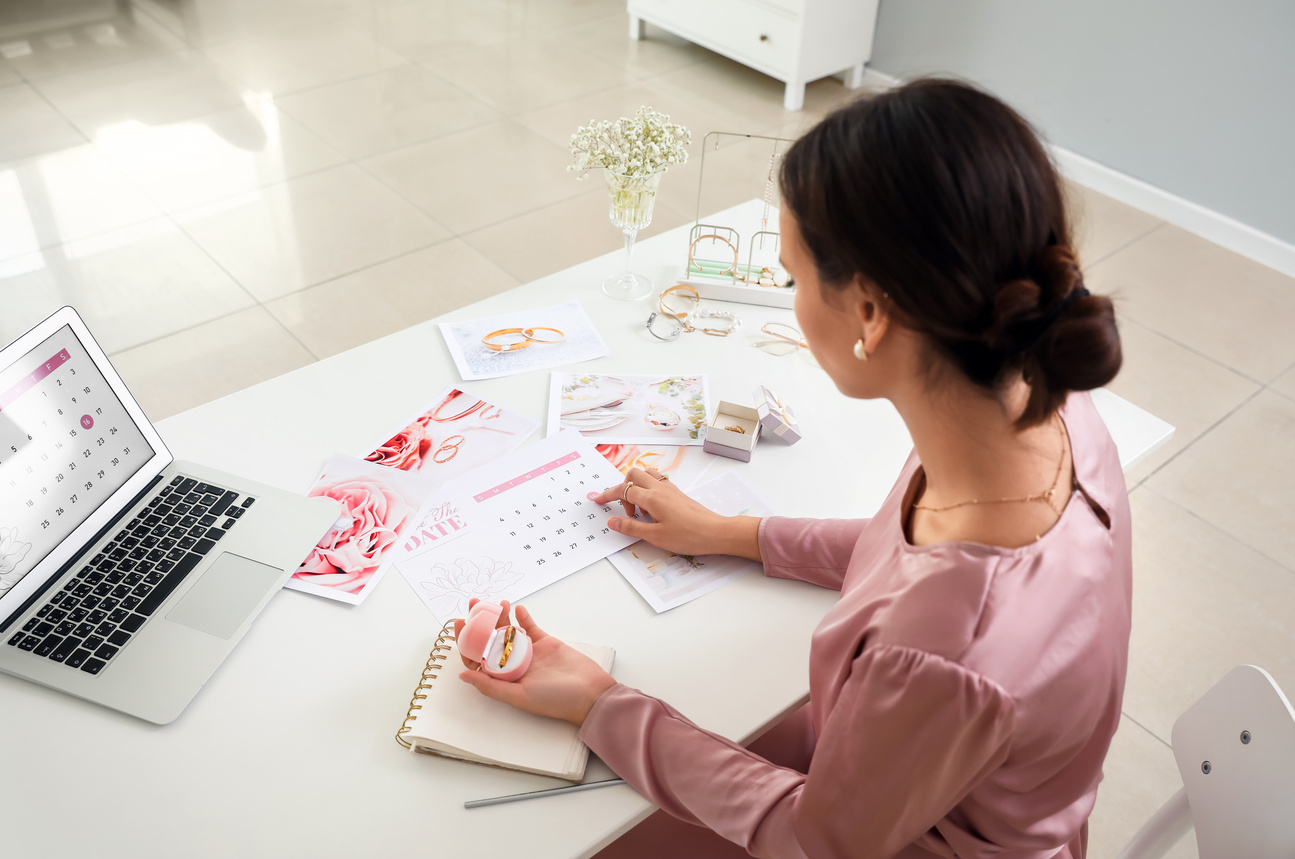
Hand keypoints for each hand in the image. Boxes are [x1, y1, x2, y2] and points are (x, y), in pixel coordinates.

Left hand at [458, 605, 615, 725]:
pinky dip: (523, 617)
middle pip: (489, 639)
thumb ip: (491, 687)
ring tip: (498, 602)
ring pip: (508, 631)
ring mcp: (528, 652)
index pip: (477, 657)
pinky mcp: (544, 642)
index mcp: (503, 679)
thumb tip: (463, 676)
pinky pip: (530, 627)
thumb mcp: (519, 697)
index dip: (466, 640)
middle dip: (480, 621)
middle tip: (474, 602)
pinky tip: (517, 607)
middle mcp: (512, 664)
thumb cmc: (556, 701)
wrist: (589, 692)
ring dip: (501, 616)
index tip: (462, 622)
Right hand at [591, 467, 761, 560]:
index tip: (597, 500)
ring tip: (639, 510)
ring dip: (636, 486)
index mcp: (652, 497)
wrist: (715, 532)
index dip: (608, 495)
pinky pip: (657, 481)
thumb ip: (631, 527)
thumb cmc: (687, 536)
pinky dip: (648, 489)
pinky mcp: (677, 493)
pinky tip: (651, 509)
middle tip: (624, 511)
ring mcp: (670, 488)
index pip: (624, 491)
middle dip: (622, 489)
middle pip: (633, 475)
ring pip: (646, 475)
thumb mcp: (655, 536)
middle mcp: (660, 488)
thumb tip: (612, 521)